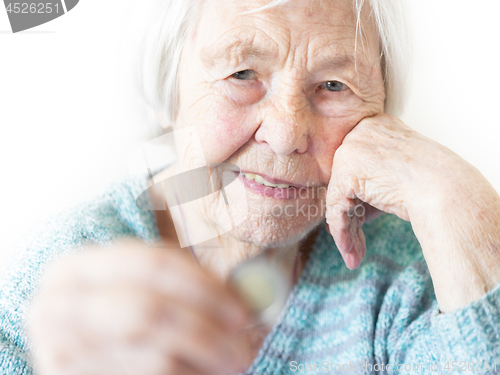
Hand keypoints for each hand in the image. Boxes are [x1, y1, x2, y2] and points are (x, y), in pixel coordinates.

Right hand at [28, 240, 254, 374]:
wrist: (86, 358)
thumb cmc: (121, 316)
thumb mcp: (143, 288)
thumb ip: (186, 283)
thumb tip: (253, 291)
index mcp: (75, 267)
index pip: (152, 264)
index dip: (205, 286)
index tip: (244, 309)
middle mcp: (57, 307)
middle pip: (150, 312)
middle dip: (206, 330)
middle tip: (245, 345)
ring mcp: (62, 353)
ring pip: (156, 359)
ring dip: (206, 360)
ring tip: (234, 362)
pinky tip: (203, 373)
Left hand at [325, 113, 499, 311]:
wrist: (448, 191)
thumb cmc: (435, 186)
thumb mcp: (399, 177)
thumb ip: (372, 184)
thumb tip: (347, 211)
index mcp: (377, 126)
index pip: (356, 166)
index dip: (357, 199)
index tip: (360, 222)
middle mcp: (360, 132)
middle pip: (345, 182)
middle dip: (350, 215)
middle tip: (355, 242)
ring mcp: (351, 149)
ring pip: (338, 197)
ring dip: (345, 229)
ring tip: (354, 254)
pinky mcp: (346, 171)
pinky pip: (336, 208)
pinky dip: (342, 232)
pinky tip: (352, 252)